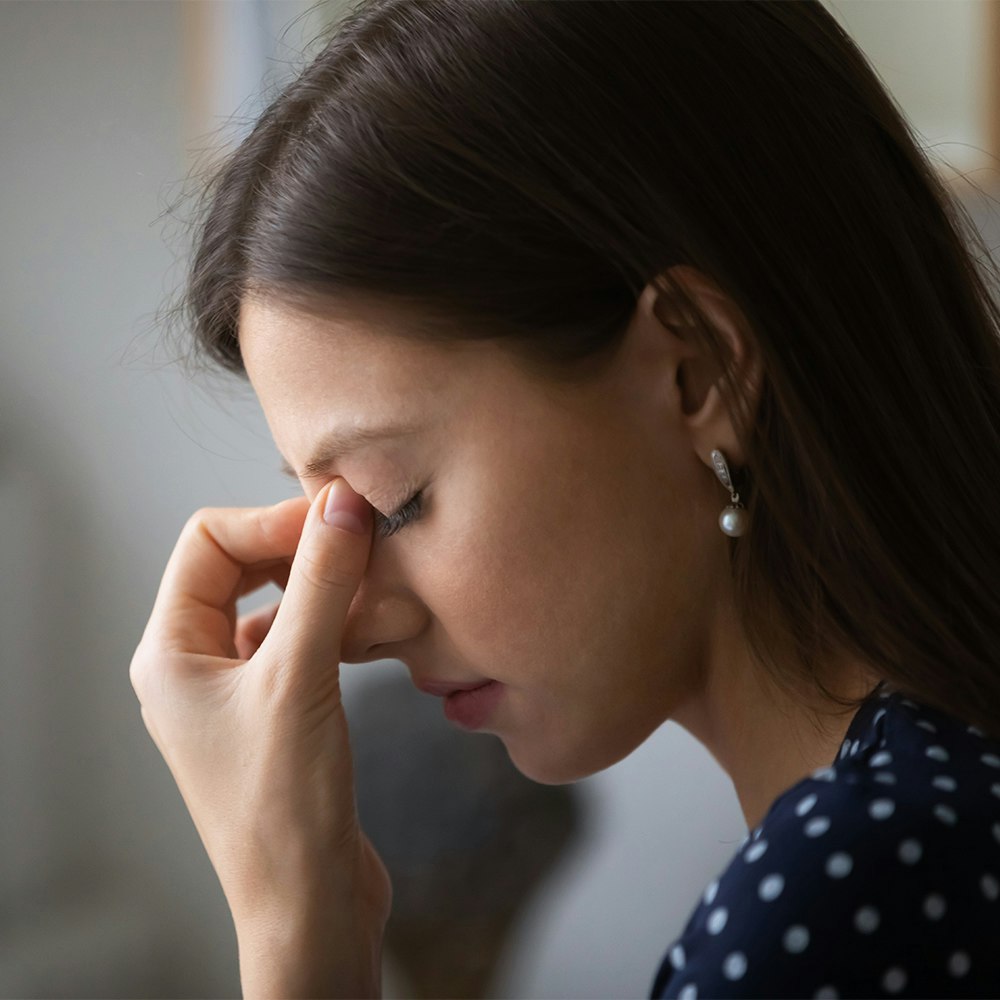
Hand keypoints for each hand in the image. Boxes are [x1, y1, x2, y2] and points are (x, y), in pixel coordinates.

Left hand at [130, 478, 390, 997]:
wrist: (310, 905)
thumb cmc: (284, 809)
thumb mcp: (300, 678)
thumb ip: (320, 583)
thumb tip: (341, 504)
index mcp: (171, 652)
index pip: (209, 542)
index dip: (274, 521)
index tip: (339, 517)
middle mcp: (195, 665)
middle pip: (243, 567)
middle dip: (303, 550)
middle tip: (362, 544)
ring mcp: (236, 690)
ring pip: (280, 604)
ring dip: (329, 590)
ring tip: (379, 592)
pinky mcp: (276, 711)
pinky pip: (304, 641)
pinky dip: (340, 626)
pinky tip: (376, 632)